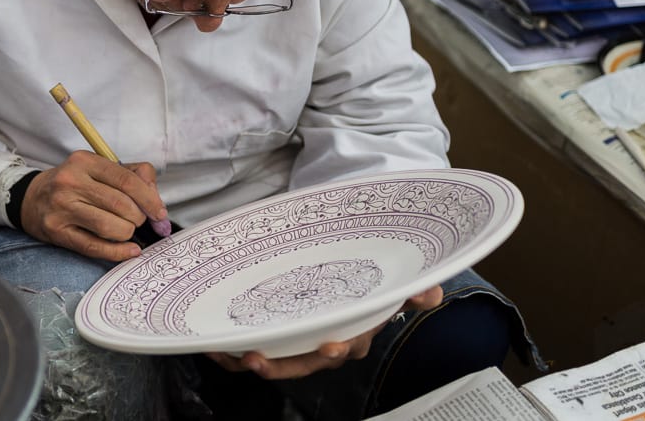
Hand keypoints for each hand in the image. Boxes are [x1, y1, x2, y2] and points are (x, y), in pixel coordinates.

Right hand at [19, 150, 167, 261]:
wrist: (32, 198)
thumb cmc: (74, 184)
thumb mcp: (99, 169)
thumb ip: (133, 175)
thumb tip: (155, 199)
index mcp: (84, 162)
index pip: (126, 180)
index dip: (149, 199)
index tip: (159, 212)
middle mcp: (71, 182)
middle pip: (120, 205)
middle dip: (139, 217)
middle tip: (140, 221)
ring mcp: (62, 208)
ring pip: (110, 227)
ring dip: (127, 232)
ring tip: (127, 230)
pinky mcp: (57, 232)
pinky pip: (94, 247)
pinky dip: (118, 252)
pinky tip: (130, 250)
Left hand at [207, 286, 443, 379]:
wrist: (343, 278)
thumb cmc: (364, 286)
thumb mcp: (389, 284)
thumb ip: (412, 288)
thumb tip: (430, 293)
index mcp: (350, 336)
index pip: (345, 347)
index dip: (336, 350)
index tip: (329, 345)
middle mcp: (321, 345)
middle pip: (300, 362)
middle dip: (280, 366)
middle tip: (258, 360)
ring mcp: (295, 344)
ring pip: (273, 360)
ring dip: (250, 362)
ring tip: (231, 355)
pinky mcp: (272, 337)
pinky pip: (251, 349)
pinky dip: (231, 351)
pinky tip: (214, 345)